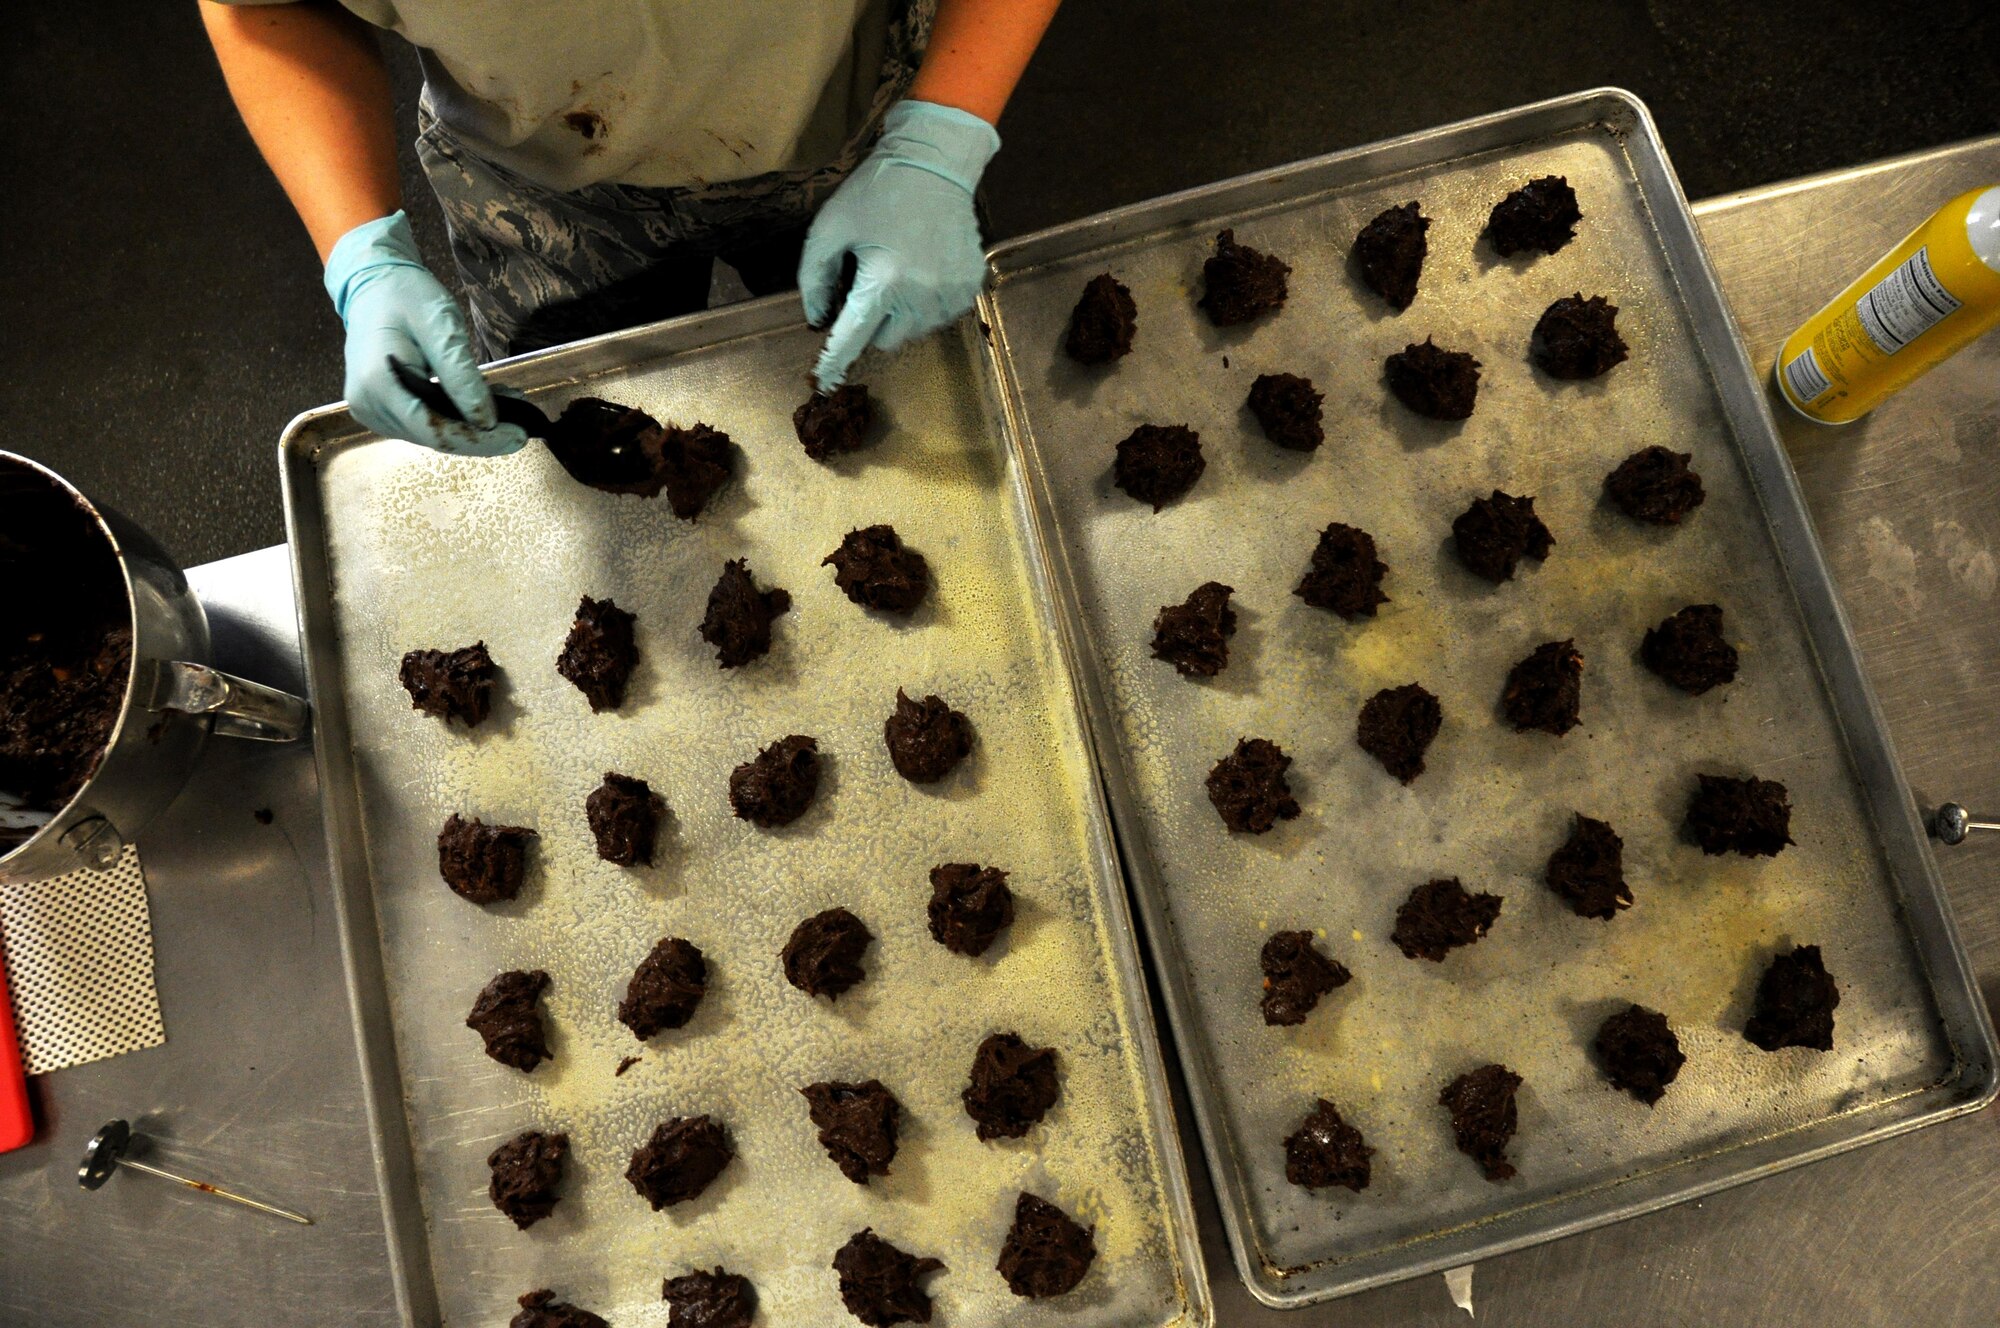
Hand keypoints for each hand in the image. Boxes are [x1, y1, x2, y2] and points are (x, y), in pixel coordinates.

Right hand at [323, 212, 524, 455]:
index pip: (434, 431)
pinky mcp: (380, 409)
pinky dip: (453, 417)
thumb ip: (461, 376)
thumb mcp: (440, 327)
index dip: (479, 440)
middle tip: (520, 426)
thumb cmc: (407, 297)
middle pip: (433, 438)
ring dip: (469, 427)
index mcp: (377, 385)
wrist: (374, 284)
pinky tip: (480, 404)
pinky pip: (422, 423)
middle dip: (479, 435)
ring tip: (506, 408)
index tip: (518, 437)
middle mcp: (368, 405)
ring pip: (430, 434)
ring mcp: (371, 410)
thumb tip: (487, 421)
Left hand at [800, 101, 1000, 391]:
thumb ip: (814, 276)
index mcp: (884, 281)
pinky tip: (923, 269)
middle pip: (886, 339)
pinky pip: (940, 314)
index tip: (823, 381)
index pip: (853, 337)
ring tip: (899, 272)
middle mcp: (921, 296)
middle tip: (870, 286)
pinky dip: (926, 303)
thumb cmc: (878, 190)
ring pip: (915, 330)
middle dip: (873, 322)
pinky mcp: (969, 286)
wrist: (936, 162)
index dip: (835, 360)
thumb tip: (818, 317)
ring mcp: (951, 294)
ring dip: (901, 314)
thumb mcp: (830, 226)